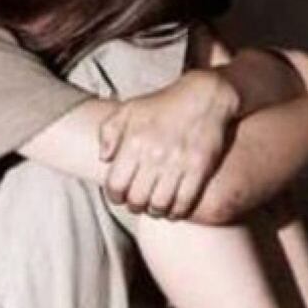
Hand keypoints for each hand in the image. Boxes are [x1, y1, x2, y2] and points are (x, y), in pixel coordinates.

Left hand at [99, 69, 238, 218]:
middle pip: (136, 199)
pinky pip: (184, 203)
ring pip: (159, 205)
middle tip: (138, 202)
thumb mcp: (129, 109)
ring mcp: (178, 163)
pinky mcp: (199, 169)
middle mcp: (155, 155)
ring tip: (155, 206)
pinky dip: (177, 212)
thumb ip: (108, 132)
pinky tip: (173, 207)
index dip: (114, 196)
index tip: (119, 196)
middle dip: (134, 206)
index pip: (115, 185)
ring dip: (154, 211)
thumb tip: (103, 158)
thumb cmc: (164, 104)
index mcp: (134, 142)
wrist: (205, 96)